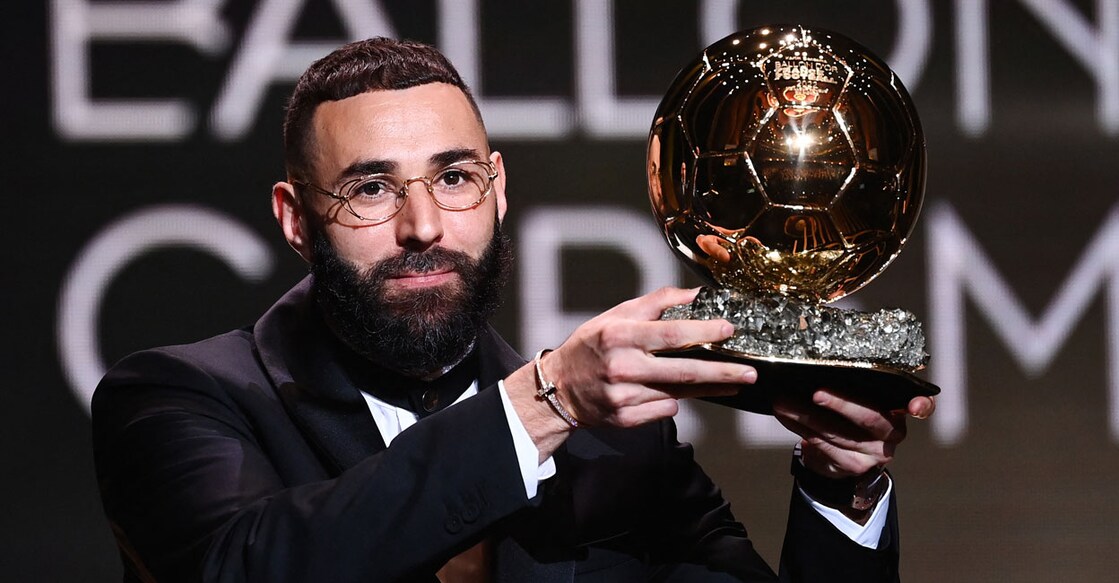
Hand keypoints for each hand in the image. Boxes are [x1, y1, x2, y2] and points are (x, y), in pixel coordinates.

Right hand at [544, 287, 757, 427]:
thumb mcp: (615, 316)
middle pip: (683, 371)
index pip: (669, 333)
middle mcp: (622, 367)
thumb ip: (655, 304)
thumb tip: (693, 295)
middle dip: (721, 373)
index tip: (728, 330)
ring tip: (729, 382)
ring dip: (706, 388)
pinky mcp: (625, 419)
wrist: (559, 388)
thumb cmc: (591, 347)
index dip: (702, 332)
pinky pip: (664, 410)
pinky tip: (672, 393)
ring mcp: (624, 397)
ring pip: (678, 393)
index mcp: (620, 336)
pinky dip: (673, 401)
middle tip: (750, 374)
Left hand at [773, 390, 934, 478]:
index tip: (914, 405)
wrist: (843, 457)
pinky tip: (785, 415)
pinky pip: (823, 445)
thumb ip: (860, 384)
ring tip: (784, 401)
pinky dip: (800, 428)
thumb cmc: (853, 417)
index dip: (921, 405)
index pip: (923, 407)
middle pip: (869, 417)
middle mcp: (894, 433)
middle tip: (816, 393)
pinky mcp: (854, 465)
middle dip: (840, 404)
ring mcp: (875, 453)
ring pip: (838, 432)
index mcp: (900, 409)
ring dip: (806, 415)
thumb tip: (822, 360)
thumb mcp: (864, 399)